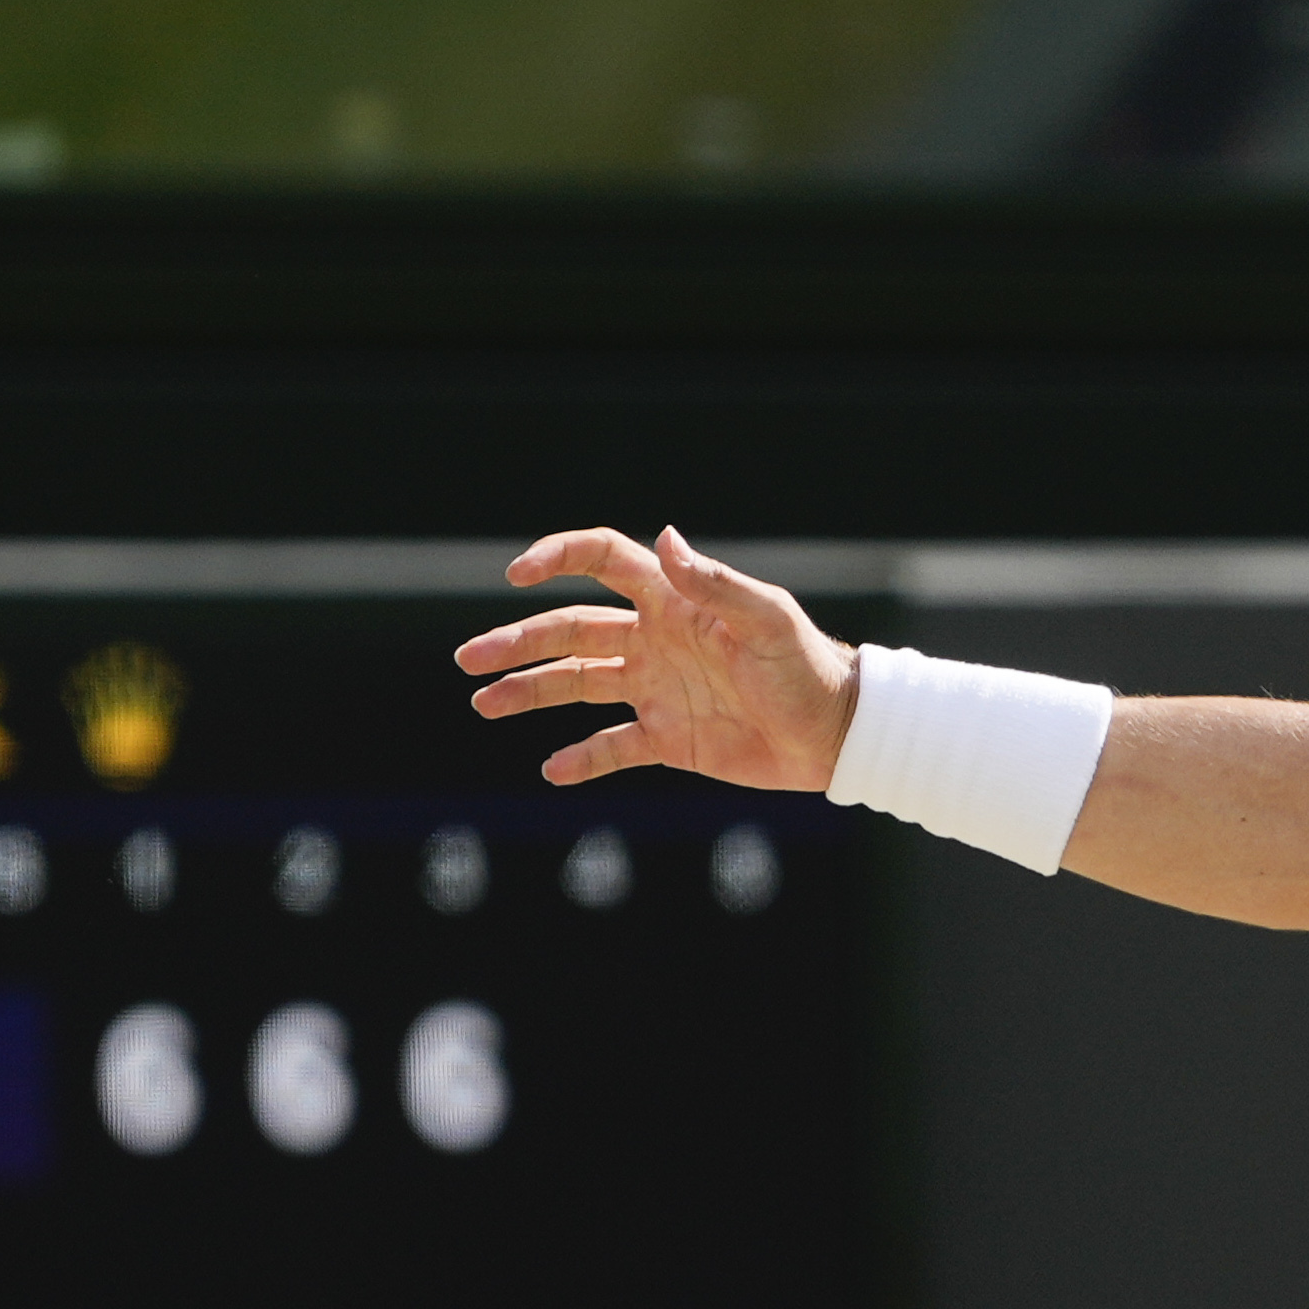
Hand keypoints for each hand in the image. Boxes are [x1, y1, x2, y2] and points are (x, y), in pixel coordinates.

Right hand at [457, 528, 857, 792]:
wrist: (838, 734)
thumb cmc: (809, 668)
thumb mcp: (767, 620)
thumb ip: (715, 584)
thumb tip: (665, 538)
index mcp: (672, 604)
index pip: (602, 562)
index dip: (557, 557)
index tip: (516, 574)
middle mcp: (654, 641)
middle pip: (571, 631)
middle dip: (519, 642)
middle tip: (470, 659)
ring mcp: (656, 690)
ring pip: (577, 686)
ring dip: (530, 692)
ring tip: (484, 703)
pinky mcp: (669, 738)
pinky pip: (613, 748)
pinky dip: (582, 759)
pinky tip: (552, 770)